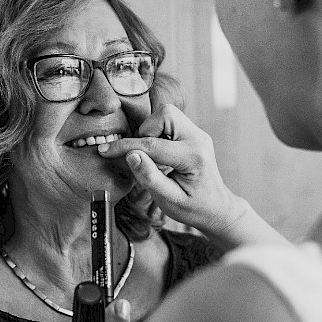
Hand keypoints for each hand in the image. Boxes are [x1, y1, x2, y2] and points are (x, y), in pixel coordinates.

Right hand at [98, 104, 242, 237]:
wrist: (216, 208)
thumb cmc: (193, 208)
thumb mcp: (169, 201)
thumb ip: (149, 177)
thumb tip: (130, 155)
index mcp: (193, 157)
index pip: (153, 145)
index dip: (125, 147)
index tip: (106, 151)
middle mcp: (198, 139)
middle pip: (165, 114)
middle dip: (146, 131)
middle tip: (144, 156)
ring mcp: (198, 134)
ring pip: (167, 113)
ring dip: (151, 131)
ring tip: (153, 157)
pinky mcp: (193, 133)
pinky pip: (170, 121)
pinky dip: (158, 133)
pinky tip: (160, 154)